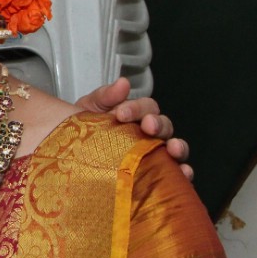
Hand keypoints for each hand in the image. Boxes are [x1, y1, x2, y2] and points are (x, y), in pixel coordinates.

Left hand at [75, 78, 192, 179]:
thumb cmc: (86, 128)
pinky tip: (184, 174)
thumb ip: (107, 95)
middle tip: (148, 127)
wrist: (72, 155)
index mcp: (138, 115)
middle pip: (164, 126)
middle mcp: (150, 133)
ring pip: (175, 148)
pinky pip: (175, 175)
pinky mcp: (157, 174)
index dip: (137, 108)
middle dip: (158, 125)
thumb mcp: (91, 108)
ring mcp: (156, 153)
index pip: (147, 107)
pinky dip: (183, 174)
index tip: (121, 114)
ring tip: (173, 149)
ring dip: (178, 147)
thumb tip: (123, 82)